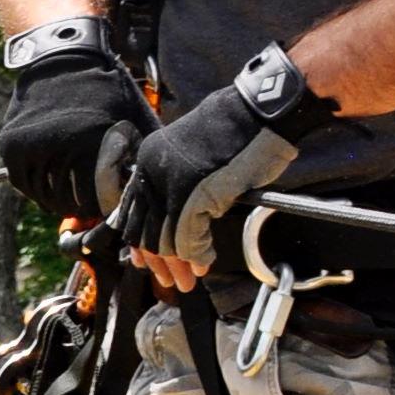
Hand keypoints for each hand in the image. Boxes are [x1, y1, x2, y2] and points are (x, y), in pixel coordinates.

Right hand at [0, 39, 140, 225]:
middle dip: (85, 207)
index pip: (98, 198)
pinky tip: (52, 188)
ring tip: (73, 197)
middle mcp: (58, 142)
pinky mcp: (11, 145)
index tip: (111, 207)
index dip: (107, 208)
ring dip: (60, 202)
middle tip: (92, 205)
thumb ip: (141, 155)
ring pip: (45, 197)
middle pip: (71, 202)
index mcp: (92, 138)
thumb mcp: (134, 117)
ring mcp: (31, 144)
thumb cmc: (106, 90)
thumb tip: (145, 194)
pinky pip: (24, 184)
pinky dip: (38, 191)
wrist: (62, 57)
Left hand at [113, 46, 337, 272]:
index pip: (134, 212)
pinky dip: (197, 255)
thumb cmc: (238, 135)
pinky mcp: (195, 196)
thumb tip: (179, 222)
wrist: (260, 114)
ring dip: (178, 265)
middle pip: (146, 230)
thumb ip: (179, 185)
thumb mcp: (194, 160)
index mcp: (149, 161)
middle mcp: (153, 172)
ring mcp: (172, 184)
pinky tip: (205, 261)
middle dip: (158, 262)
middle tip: (170, 280)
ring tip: (188, 279)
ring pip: (164, 239)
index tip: (146, 262)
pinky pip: (188, 238)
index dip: (140, 242)